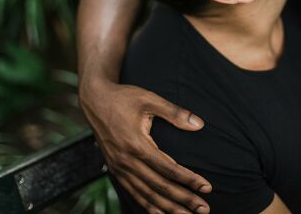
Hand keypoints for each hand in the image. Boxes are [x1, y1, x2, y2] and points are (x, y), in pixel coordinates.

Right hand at [79, 79, 211, 213]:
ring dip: (168, 207)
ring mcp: (119, 167)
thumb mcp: (150, 99)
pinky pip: (133, 192)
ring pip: (146, 194)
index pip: (169, 169)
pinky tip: (160, 213)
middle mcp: (127, 161)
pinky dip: (147, 205)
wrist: (94, 100)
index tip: (207, 188)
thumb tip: (199, 124)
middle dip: (183, 200)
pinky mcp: (114, 169)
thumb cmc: (123, 98)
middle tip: (204, 209)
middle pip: (159, 187)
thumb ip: (175, 113)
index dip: (189, 180)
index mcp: (137, 145)